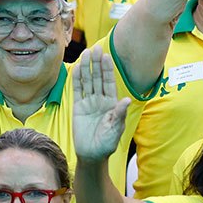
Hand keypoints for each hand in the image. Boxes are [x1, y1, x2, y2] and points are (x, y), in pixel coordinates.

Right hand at [70, 47, 131, 161]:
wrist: (92, 154)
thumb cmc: (107, 143)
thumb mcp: (115, 128)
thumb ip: (119, 113)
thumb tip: (126, 100)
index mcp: (112, 103)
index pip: (109, 82)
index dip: (108, 69)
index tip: (107, 56)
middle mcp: (100, 100)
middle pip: (98, 78)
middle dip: (97, 64)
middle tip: (96, 48)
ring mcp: (89, 103)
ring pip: (88, 82)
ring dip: (87, 68)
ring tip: (86, 53)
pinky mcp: (78, 108)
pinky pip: (78, 91)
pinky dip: (77, 80)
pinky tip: (77, 68)